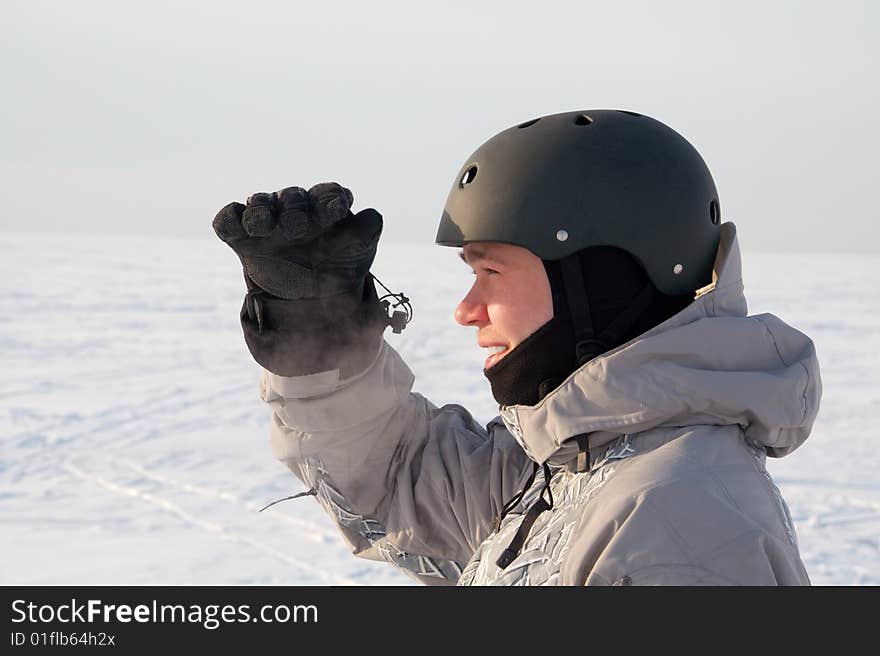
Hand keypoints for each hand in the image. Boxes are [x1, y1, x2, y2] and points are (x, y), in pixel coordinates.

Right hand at [213, 182, 381, 299]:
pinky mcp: (240, 237)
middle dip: (294, 209)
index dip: (331, 198)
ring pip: (259, 203)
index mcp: (324, 208)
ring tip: (262, 226)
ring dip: (260, 210)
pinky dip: (228, 219)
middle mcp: (294, 209)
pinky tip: (238, 229)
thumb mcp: (359, 254)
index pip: (327, 194)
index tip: (339, 208)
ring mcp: (266, 222)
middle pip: (292, 197)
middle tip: (298, 229)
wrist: (309, 302)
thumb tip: (373, 215)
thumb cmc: (337, 268)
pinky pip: (228, 220)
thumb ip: (367, 232)